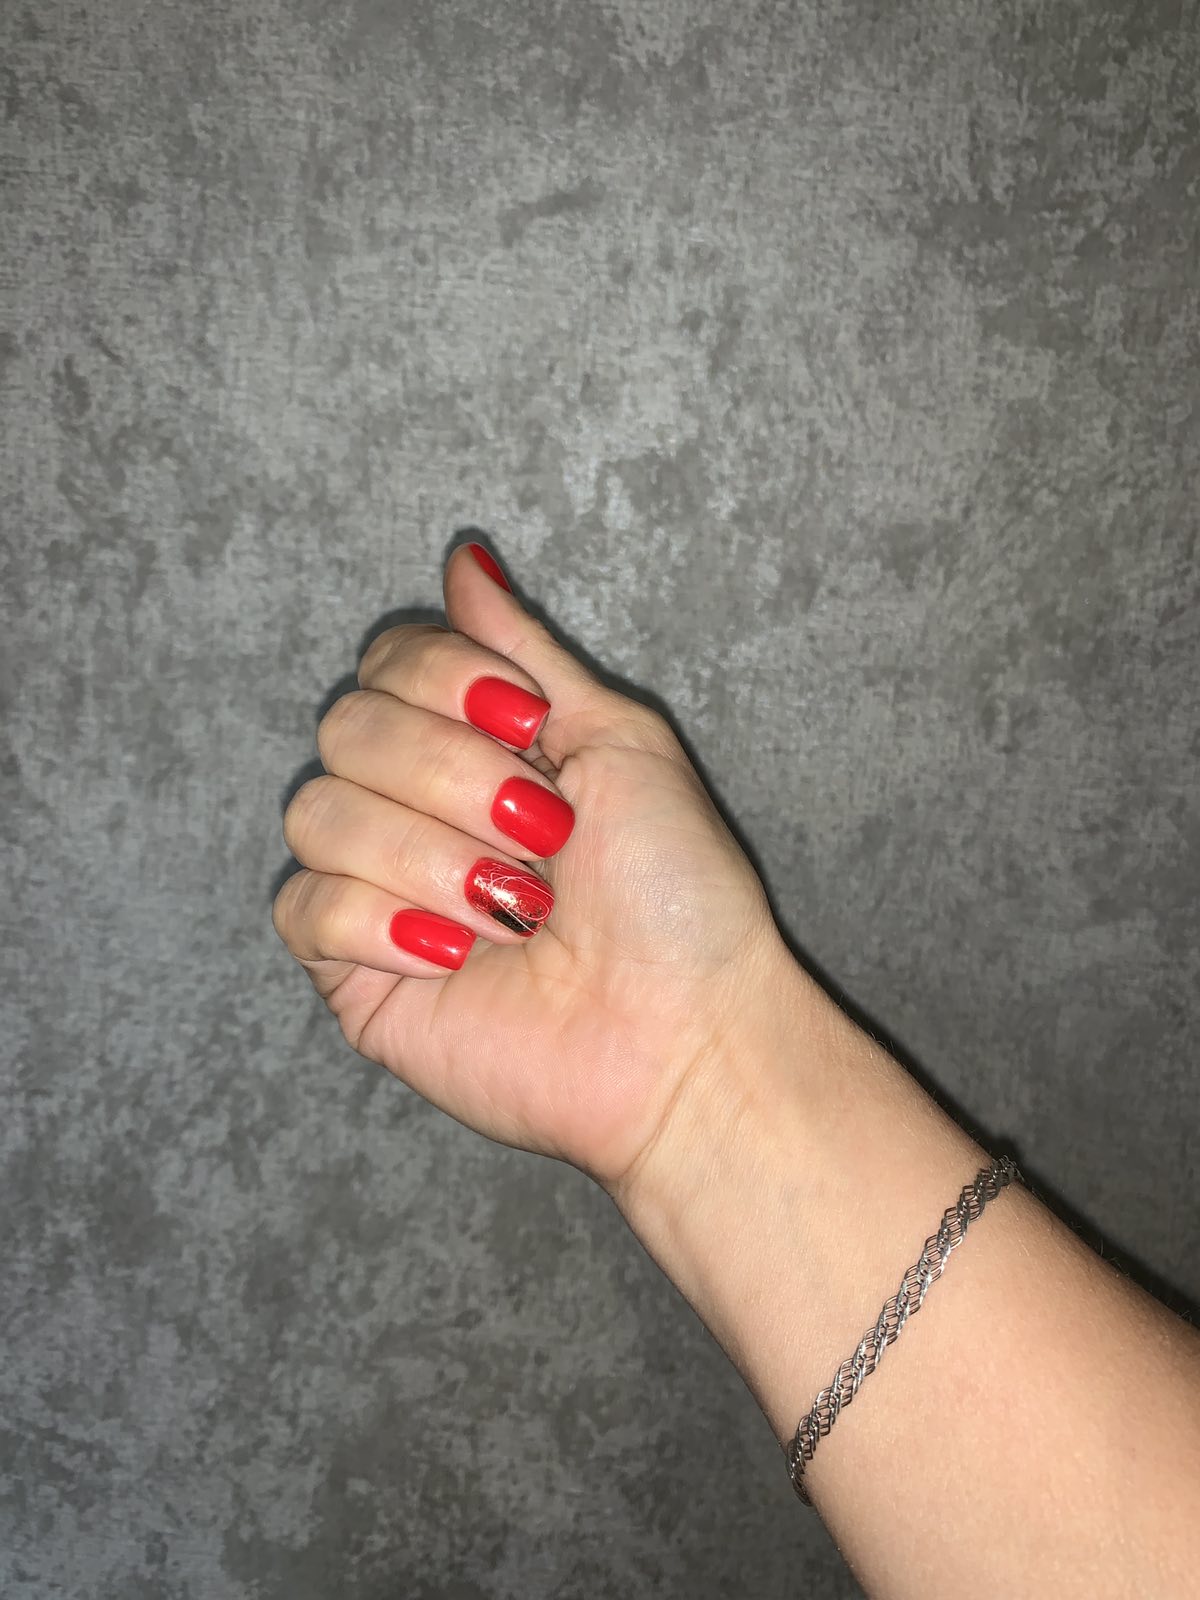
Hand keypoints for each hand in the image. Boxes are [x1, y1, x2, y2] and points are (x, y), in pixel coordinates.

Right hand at [273, 543, 800, 1187]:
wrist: (683, 1032)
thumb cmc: (675, 892)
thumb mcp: (615, 739)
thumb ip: (525, 653)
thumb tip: (464, 558)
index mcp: (475, 744)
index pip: (389, 661)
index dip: (443, 680)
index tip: (529, 728)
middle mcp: (416, 806)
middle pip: (346, 727)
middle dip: (453, 777)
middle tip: (543, 837)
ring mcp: (377, 889)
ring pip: (318, 814)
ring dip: (433, 858)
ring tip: (517, 911)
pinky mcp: (353, 972)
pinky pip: (306, 909)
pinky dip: (388, 924)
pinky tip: (459, 955)